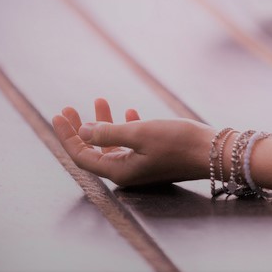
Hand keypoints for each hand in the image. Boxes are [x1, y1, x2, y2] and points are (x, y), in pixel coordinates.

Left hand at [52, 98, 212, 186]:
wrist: (213, 152)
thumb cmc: (177, 142)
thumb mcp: (139, 133)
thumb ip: (108, 132)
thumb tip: (83, 132)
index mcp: (119, 171)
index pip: (82, 155)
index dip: (67, 135)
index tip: (59, 114)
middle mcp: (127, 172)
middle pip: (93, 150)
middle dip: (80, 129)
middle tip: (69, 108)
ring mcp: (140, 166)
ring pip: (113, 144)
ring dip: (104, 123)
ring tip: (99, 100)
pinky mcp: (153, 158)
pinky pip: (131, 143)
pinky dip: (125, 127)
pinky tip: (129, 112)